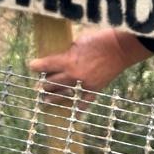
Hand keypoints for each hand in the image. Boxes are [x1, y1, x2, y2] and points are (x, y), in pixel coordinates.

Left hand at [30, 28, 149, 103]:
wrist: (121, 48)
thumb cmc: (100, 40)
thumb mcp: (79, 42)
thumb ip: (68, 52)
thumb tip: (60, 58)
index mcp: (68, 60)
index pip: (46, 65)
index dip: (36, 66)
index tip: (32, 66)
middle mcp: (73, 74)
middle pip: (51, 83)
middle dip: (44, 84)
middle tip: (38, 86)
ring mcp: (84, 84)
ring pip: (63, 94)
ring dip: (53, 97)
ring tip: (46, 100)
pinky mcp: (95, 89)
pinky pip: (84, 103)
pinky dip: (78, 109)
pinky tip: (73, 114)